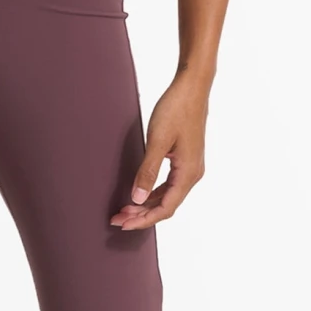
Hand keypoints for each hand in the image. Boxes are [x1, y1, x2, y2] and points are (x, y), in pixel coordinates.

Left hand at [109, 71, 209, 229]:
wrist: (192, 87)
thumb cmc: (176, 109)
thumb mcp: (158, 141)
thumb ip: (147, 171)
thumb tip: (137, 199)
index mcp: (188, 173)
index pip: (165, 208)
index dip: (144, 219)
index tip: (123, 223)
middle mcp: (193, 174)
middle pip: (166, 205)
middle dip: (141, 214)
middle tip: (117, 218)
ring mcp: (190, 166)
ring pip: (167, 195)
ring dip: (146, 204)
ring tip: (124, 209)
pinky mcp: (185, 158)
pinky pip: (169, 183)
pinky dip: (153, 191)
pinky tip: (139, 192)